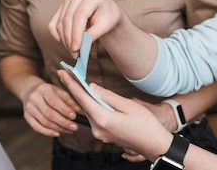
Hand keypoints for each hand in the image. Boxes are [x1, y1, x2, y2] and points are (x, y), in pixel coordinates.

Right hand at [21, 80, 81, 136]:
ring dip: (58, 128)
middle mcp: (34, 98)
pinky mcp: (27, 117)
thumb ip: (68, 101)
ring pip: (44, 122)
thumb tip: (78, 110)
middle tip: (74, 127)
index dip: (64, 110)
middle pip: (49, 113)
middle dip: (63, 122)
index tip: (74, 116)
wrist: (30, 90)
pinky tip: (58, 133)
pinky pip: (37, 127)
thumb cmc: (48, 91)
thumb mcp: (59, 91)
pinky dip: (48, 132)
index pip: (54, 101)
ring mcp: (29, 108)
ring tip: (69, 130)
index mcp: (44, 89)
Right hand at [48, 0, 123, 57]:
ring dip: (64, 40)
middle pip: (68, 19)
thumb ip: (93, 34)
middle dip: (70, 39)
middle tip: (75, 54)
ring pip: (60, 23)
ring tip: (73, 51)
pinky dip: (58, 35)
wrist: (106, 12)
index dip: (76, 33)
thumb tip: (79, 46)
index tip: (76, 48)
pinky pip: (53, 24)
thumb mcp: (106, 26)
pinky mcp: (62, 7)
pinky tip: (65, 43)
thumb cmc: (108, 18)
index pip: (80, 15)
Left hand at [57, 69, 172, 161]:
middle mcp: (98, 129)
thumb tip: (92, 87)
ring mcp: (100, 134)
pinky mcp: (104, 135)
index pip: (83, 98)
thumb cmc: (146, 124)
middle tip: (67, 73)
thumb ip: (108, 96)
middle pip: (83, 104)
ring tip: (77, 81)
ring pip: (89, 110)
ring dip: (84, 96)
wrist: (154, 145)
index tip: (62, 72)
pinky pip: (95, 117)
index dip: (71, 83)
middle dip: (75, 88)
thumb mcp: (129, 105)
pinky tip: (92, 97)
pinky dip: (92, 105)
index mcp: (103, 120)